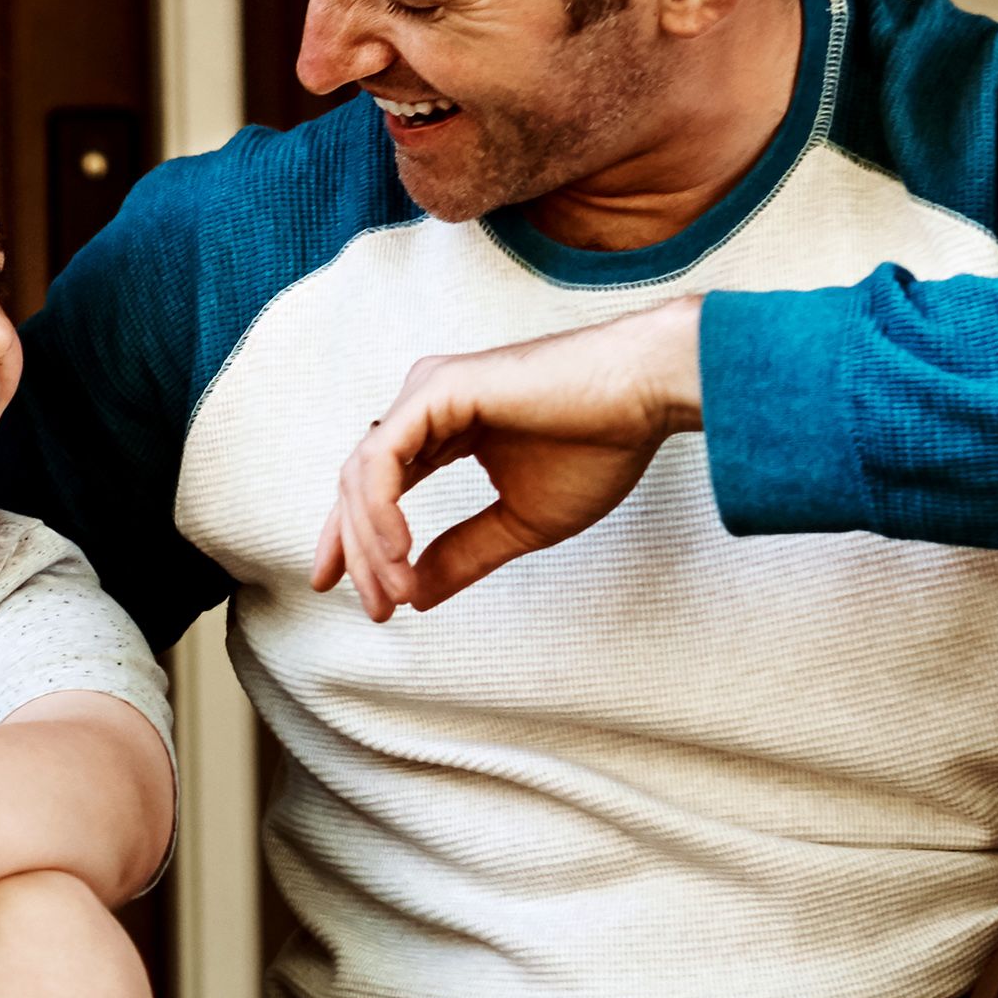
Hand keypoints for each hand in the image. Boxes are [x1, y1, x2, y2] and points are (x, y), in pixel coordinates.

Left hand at [315, 298, 706, 620]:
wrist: (646, 396)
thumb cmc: (600, 448)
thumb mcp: (521, 523)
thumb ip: (465, 555)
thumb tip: (414, 596)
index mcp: (441, 429)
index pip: (377, 489)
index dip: (356, 543)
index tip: (351, 593)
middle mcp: (424, 405)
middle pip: (359, 486)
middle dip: (358, 553)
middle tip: (375, 608)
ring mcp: (427, 392)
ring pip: (364, 476)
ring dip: (372, 543)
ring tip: (394, 590)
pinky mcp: (437, 389)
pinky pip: (384, 458)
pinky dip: (381, 509)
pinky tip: (398, 551)